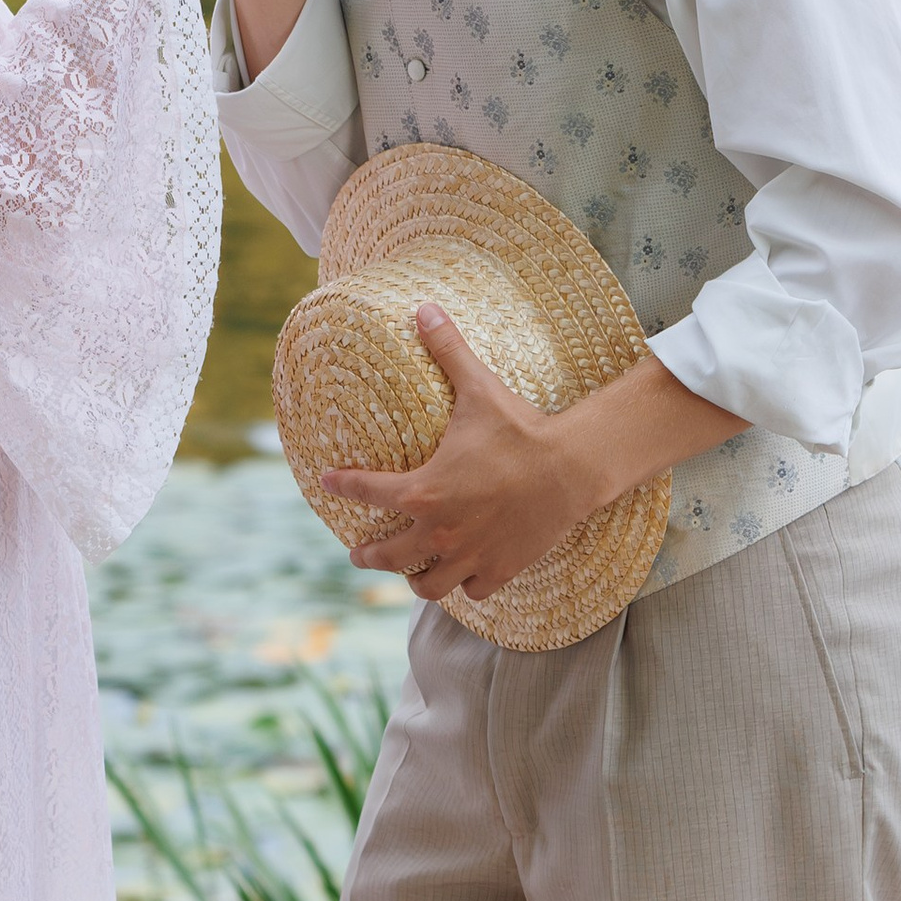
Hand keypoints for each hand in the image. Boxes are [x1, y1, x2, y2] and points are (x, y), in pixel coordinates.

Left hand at [324, 309, 603, 606]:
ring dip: (414, 578)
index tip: (329, 482)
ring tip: (410, 572)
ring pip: (427, 586)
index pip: (366, 492)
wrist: (571, 468)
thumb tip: (423, 308)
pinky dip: (466, 585)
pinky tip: (465, 575)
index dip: (343, 486)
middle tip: (359, 552)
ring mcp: (469, 556)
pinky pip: (472, 591)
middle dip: (369, 555)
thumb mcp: (479, 388)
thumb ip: (447, 350)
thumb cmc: (520, 429)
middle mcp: (438, 532)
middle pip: (388, 556)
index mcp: (423, 491)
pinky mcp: (500, 570)